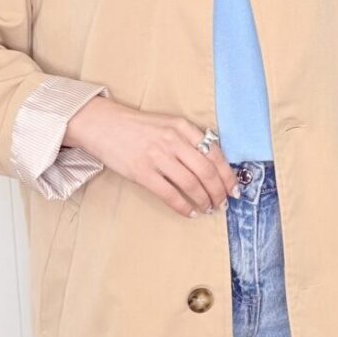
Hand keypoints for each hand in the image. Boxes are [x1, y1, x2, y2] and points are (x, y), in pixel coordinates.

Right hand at [63, 96, 239, 217]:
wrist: (103, 124)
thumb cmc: (137, 127)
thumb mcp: (168, 124)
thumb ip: (189, 139)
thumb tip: (213, 164)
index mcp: (183, 127)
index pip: (215, 154)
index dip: (228, 175)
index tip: (234, 189)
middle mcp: (173, 140)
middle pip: (207, 171)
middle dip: (219, 192)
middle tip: (223, 203)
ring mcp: (157, 156)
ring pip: (191, 184)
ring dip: (204, 200)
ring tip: (208, 208)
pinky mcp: (142, 172)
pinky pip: (170, 194)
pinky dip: (183, 206)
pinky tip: (190, 212)